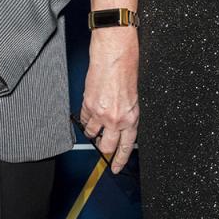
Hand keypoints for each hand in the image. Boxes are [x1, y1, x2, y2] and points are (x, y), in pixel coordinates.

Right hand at [80, 28, 138, 173]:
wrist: (114, 51)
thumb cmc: (127, 66)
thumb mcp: (135, 93)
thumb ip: (127, 110)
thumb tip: (122, 120)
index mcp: (131, 116)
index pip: (127, 146)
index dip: (120, 160)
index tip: (116, 167)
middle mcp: (116, 118)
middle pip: (107, 146)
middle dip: (104, 150)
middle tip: (102, 149)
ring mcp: (100, 112)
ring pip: (92, 133)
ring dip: (92, 132)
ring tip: (94, 126)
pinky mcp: (87, 104)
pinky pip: (83, 119)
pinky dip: (84, 119)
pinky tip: (87, 114)